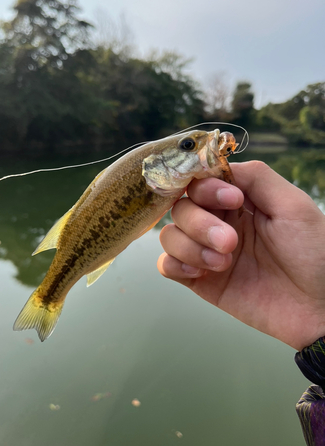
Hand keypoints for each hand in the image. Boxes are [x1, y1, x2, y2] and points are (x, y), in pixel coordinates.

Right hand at [157, 161, 324, 350]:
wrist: (319, 309)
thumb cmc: (315, 254)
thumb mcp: (293, 205)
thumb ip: (256, 177)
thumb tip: (217, 167)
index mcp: (239, 201)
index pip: (201, 181)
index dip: (206, 187)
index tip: (233, 201)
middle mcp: (218, 222)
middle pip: (181, 206)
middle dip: (200, 222)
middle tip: (230, 242)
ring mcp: (206, 251)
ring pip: (170, 234)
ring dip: (190, 246)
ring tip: (223, 263)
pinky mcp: (200, 280)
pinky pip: (167, 265)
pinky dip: (175, 263)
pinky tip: (200, 272)